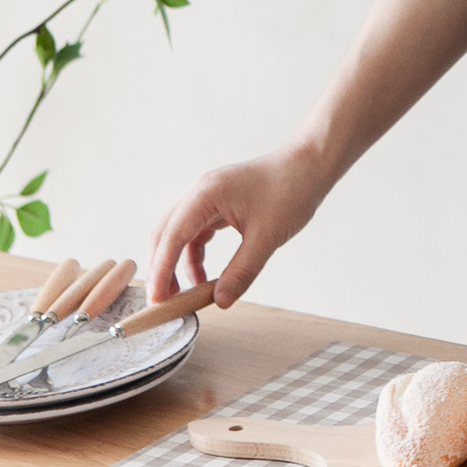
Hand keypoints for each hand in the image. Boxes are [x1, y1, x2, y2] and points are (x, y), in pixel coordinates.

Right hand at [145, 144, 325, 307]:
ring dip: (177, 264)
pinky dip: (195, 255)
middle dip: (161, 268)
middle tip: (163, 301)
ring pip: (179, 234)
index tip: (157, 298)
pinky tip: (202, 277)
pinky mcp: (218, 204)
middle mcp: (200, 193)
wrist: (310, 166)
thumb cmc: (291, 191)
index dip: (161, 270)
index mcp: (206, 194)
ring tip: (183, 294)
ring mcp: (208, 197)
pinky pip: (197, 232)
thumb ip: (241, 271)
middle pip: (166, 234)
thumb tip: (220, 301)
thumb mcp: (266, 237)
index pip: (172, 236)